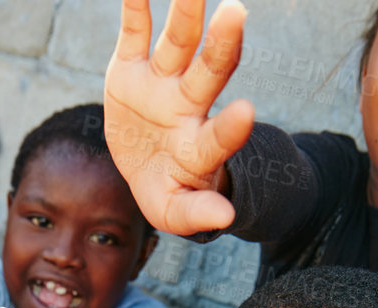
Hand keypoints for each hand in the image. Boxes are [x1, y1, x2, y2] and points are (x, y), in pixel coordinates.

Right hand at [104, 0, 255, 233]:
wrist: (146, 164)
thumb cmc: (168, 191)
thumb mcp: (174, 212)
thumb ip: (196, 213)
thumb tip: (227, 217)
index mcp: (198, 146)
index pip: (217, 138)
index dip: (230, 129)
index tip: (245, 113)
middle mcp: (186, 105)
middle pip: (208, 73)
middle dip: (222, 45)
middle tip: (236, 13)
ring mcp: (161, 83)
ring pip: (179, 42)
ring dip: (186, 12)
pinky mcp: (131, 68)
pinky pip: (134, 30)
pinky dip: (135, 5)